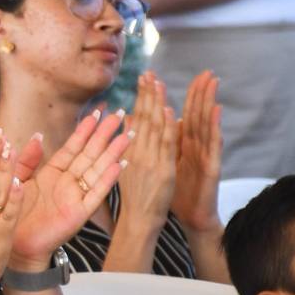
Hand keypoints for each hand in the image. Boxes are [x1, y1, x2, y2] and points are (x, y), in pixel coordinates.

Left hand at [8, 110, 131, 266]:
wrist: (14, 245)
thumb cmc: (14, 214)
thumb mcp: (17, 180)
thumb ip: (27, 159)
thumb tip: (38, 135)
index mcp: (52, 173)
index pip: (72, 147)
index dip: (85, 130)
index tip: (97, 112)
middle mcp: (67, 183)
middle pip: (90, 154)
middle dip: (105, 135)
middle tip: (121, 114)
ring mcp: (75, 197)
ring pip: (97, 170)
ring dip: (113, 152)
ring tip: (128, 135)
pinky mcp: (79, 213)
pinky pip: (96, 194)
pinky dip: (108, 180)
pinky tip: (120, 164)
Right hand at [116, 72, 178, 229]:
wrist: (139, 221)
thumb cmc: (134, 198)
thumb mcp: (124, 167)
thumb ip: (127, 143)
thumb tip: (126, 120)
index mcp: (129, 150)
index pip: (136, 118)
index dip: (141, 97)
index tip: (144, 78)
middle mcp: (137, 152)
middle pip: (143, 118)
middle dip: (147, 94)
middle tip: (149, 73)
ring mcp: (150, 161)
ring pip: (154, 127)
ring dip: (157, 104)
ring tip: (158, 84)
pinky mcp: (163, 170)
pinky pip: (166, 146)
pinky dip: (168, 127)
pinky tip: (170, 112)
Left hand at [171, 71, 223, 233]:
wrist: (191, 216)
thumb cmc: (176, 191)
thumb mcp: (162, 163)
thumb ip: (158, 143)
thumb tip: (143, 125)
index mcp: (182, 144)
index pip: (180, 114)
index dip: (176, 97)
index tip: (172, 76)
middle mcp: (196, 146)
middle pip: (197, 114)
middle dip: (200, 93)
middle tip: (205, 72)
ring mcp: (205, 155)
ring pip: (207, 125)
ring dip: (210, 103)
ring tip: (212, 83)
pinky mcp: (212, 166)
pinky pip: (214, 145)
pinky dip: (214, 127)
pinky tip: (216, 112)